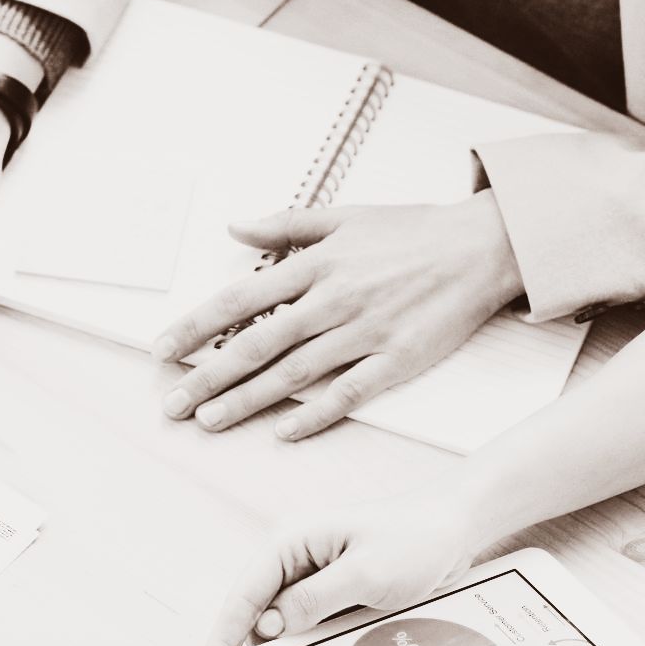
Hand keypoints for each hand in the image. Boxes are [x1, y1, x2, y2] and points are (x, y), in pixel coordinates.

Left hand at [156, 194, 522, 439]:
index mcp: (316, 264)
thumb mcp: (345, 215)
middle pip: (256, 344)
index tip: (164, 349)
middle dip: (208, 377)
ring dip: (247, 400)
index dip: (197, 328)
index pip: (240, 300)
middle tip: (172, 404)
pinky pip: (347, 393)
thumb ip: (286, 224)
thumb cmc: (413, 231)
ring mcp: (364, 332)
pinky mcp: (397, 360)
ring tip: (210, 420)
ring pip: (293, 373)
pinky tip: (284, 430)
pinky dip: (314, 414)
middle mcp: (333, 300)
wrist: (480, 247)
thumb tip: (234, 226)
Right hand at [202, 489, 473, 645]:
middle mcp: (298, 557)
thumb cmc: (415, 538)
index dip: (225, 630)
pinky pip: (310, 623)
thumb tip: (270, 627)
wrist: (457, 529)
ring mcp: (316, 576)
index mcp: (294, 540)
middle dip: (247, 645)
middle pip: (258, 608)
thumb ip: (314, 600)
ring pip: (284, 620)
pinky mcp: (335, 592)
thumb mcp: (365, 574)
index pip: (247, 589)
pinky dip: (305, 645)